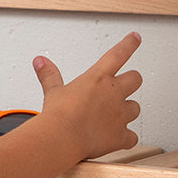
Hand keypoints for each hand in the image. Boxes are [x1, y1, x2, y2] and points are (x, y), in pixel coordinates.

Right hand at [32, 32, 142, 160]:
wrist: (62, 138)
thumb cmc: (59, 115)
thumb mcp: (53, 91)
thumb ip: (50, 75)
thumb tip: (41, 62)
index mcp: (98, 78)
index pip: (118, 54)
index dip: (129, 43)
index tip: (135, 38)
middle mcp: (113, 93)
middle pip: (136, 79)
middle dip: (131, 81)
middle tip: (123, 85)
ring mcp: (120, 114)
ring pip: (135, 107)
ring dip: (128, 110)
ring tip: (116, 114)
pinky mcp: (121, 135)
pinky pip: (131, 137)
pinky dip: (126, 138)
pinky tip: (119, 138)